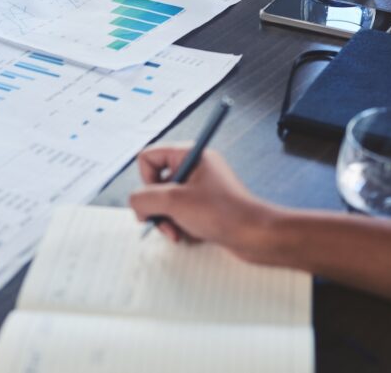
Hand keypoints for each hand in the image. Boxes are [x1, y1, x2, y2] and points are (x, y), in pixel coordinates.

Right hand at [129, 143, 278, 263]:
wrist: (255, 235)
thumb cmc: (223, 213)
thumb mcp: (174, 203)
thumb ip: (143, 198)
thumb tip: (135, 203)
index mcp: (190, 154)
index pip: (148, 157)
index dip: (146, 180)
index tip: (158, 197)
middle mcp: (194, 167)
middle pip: (155, 182)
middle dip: (156, 207)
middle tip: (166, 222)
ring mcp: (200, 187)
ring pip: (165, 201)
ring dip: (166, 220)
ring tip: (178, 233)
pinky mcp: (205, 205)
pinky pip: (179, 213)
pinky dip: (179, 226)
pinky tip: (189, 235)